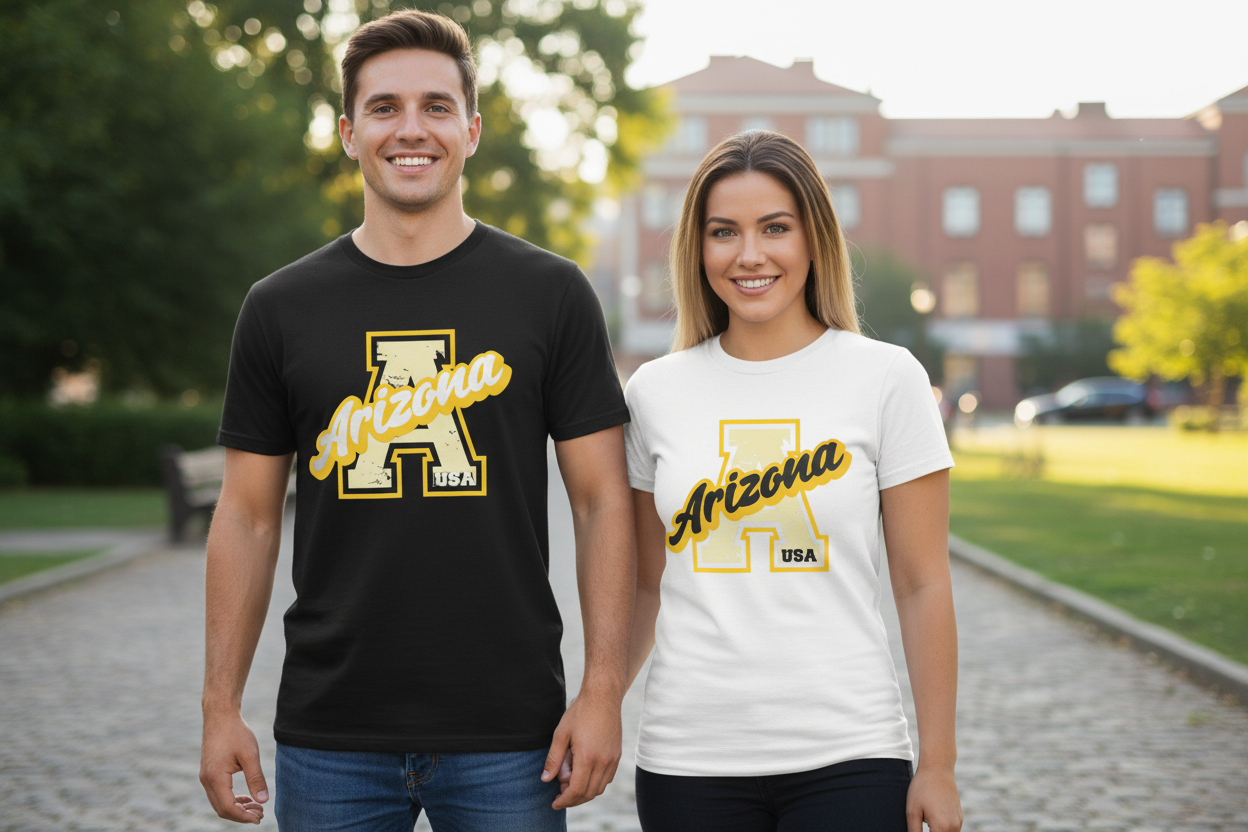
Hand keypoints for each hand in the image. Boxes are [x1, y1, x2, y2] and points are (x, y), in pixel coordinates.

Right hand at [200, 710, 268, 824]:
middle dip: (241, 815)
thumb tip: (263, 800)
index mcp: (216, 777)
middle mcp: (206, 780)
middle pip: (222, 809)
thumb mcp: (250, 755)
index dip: (244, 816)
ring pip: (219, 803)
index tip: (259, 817)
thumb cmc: (236, 732)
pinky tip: (246, 797)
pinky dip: (231, 800)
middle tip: (260, 814)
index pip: (228, 807)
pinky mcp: (208, 773)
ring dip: (236, 808)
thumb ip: (256, 778)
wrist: (220, 715)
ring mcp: (205, 777)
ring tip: (256, 807)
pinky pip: (217, 794)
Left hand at [540, 690, 621, 808]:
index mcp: (587, 757)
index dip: (564, 800)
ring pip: (599, 788)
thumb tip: (546, 779)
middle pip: (588, 793)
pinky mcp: (617, 755)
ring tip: (570, 783)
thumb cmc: (580, 713)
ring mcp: (612, 759)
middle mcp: (603, 761)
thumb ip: (554, 759)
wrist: (603, 697)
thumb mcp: (561, 734)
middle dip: (573, 799)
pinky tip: (584, 775)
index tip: (555, 803)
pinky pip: (607, 779)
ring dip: (584, 792)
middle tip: (560, 794)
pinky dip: (595, 784)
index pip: (576, 790)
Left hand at [906, 764, 961, 831]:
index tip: (917, 828)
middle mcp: (954, 827)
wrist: (938, 768)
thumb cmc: (922, 788)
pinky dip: (942, 828)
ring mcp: (959, 822)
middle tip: (921, 820)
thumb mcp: (912, 811)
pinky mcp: (959, 817)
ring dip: (936, 831)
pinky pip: (951, 830)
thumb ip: (914, 831)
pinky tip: (931, 816)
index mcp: (942, 827)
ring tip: (925, 818)